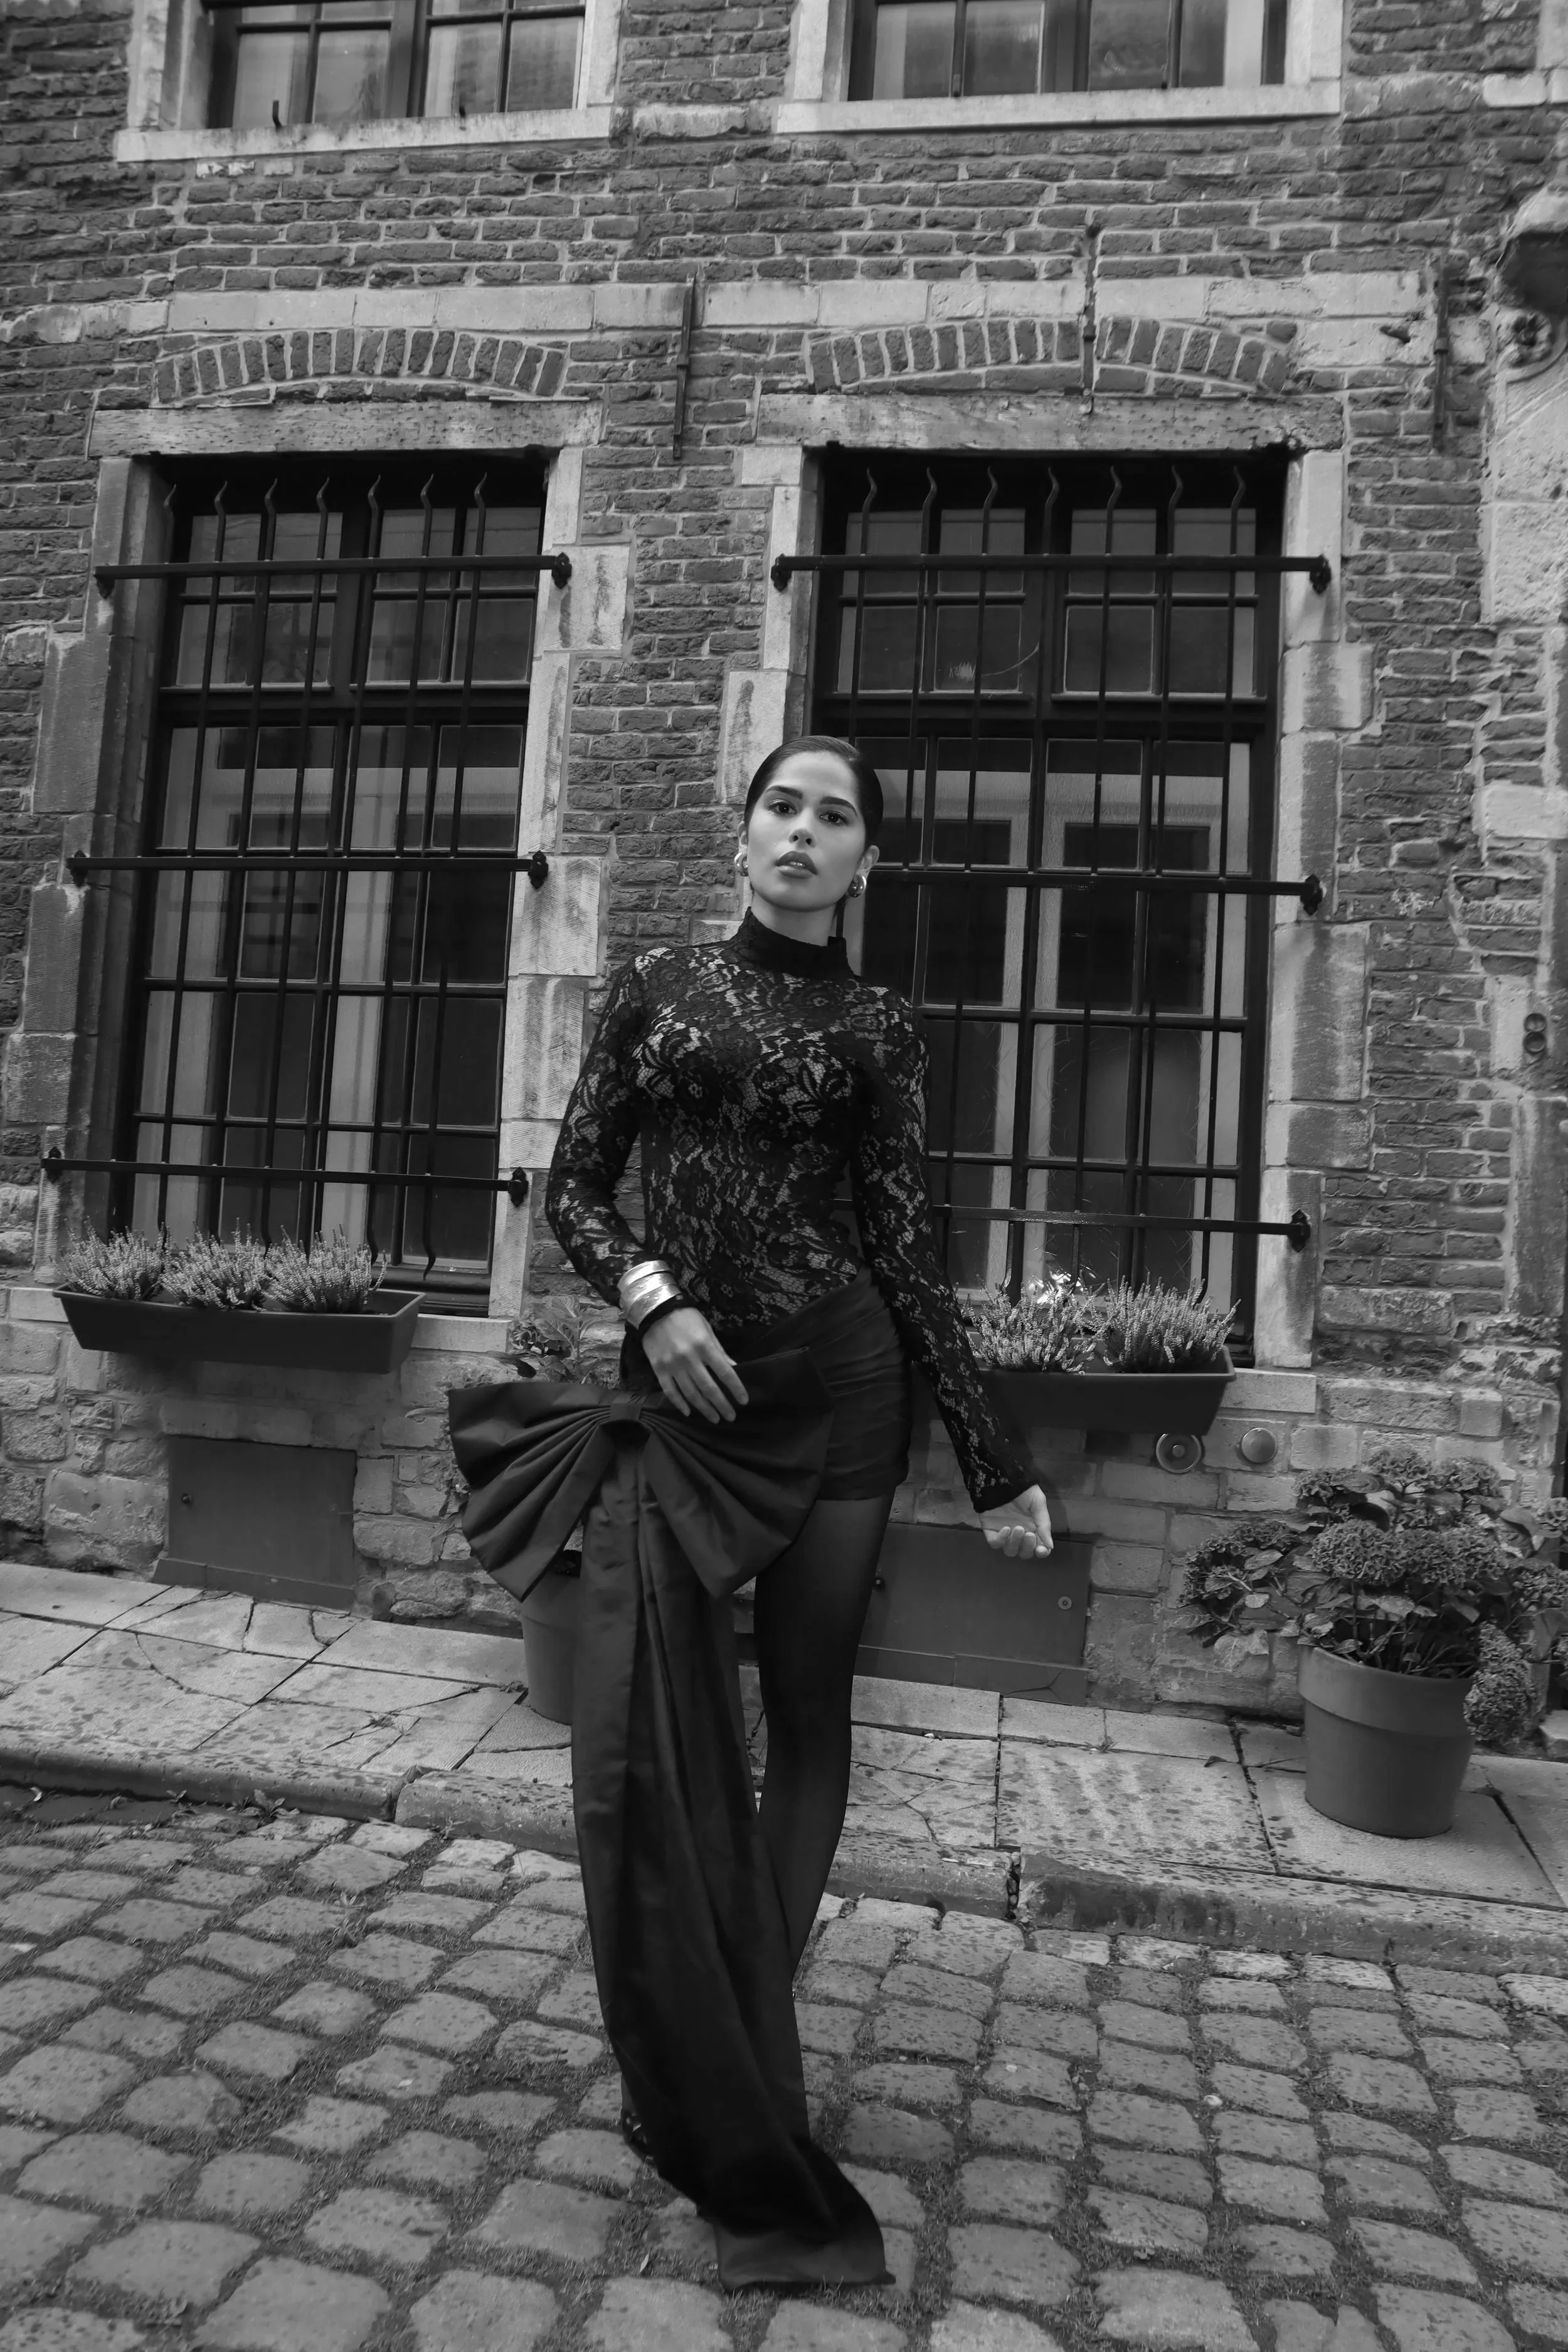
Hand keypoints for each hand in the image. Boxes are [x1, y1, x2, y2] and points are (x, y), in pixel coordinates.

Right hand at [639, 1306, 749, 1423]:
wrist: (654, 1310)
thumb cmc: (685, 1317)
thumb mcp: (706, 1329)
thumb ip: (719, 1350)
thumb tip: (733, 1367)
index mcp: (704, 1346)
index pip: (725, 1372)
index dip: (736, 1388)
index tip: (744, 1401)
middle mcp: (689, 1358)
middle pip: (709, 1388)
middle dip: (722, 1405)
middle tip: (731, 1417)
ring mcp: (673, 1366)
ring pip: (691, 1394)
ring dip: (704, 1409)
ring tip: (714, 1419)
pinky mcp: (659, 1370)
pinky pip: (670, 1391)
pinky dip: (679, 1404)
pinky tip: (689, 1412)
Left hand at [979, 1484, 1053, 1558]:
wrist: (1002, 1479)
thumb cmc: (1023, 1490)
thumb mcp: (1038, 1503)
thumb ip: (1044, 1524)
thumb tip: (1050, 1546)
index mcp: (1033, 1529)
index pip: (1039, 1548)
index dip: (1041, 1552)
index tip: (1042, 1550)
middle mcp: (1019, 1534)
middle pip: (1024, 1552)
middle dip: (1028, 1547)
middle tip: (1029, 1533)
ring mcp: (1004, 1534)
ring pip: (1010, 1550)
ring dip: (1015, 1543)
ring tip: (1017, 1528)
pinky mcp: (990, 1530)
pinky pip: (994, 1543)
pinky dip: (1000, 1540)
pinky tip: (1005, 1529)